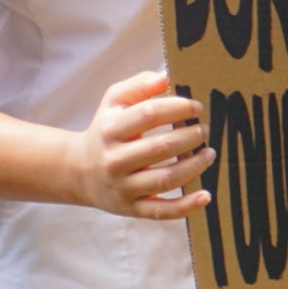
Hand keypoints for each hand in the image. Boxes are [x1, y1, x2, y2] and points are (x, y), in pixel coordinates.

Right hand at [72, 71, 213, 219]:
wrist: (78, 171)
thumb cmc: (106, 131)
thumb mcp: (113, 103)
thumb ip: (138, 86)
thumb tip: (166, 77)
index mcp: (110, 130)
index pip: (149, 115)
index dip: (178, 108)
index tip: (197, 108)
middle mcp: (115, 159)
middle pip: (162, 147)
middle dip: (191, 137)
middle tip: (205, 131)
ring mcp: (123, 187)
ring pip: (166, 179)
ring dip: (195, 166)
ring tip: (209, 153)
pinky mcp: (132, 208)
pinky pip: (162, 211)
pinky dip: (187, 206)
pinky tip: (206, 196)